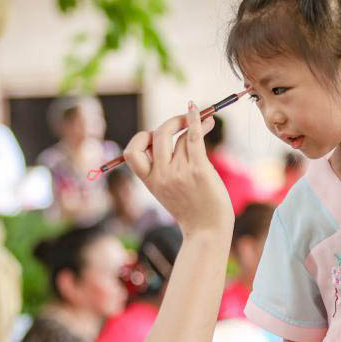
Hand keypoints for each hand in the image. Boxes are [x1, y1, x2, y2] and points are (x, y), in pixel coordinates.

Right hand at [123, 102, 231, 236]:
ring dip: (193, 125)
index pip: (132, 152)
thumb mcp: (167, 191)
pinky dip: (195, 120)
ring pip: (181, 138)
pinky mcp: (198, 170)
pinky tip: (197, 110)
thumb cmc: (192, 210)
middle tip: (184, 119)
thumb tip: (171, 133)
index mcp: (149, 181)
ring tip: (208, 121)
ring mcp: (179, 173)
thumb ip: (164, 168)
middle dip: (172, 122)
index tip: (156, 138)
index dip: (142, 139)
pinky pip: (193, 137)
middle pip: (159, 134)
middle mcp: (161, 175)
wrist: (208, 231)